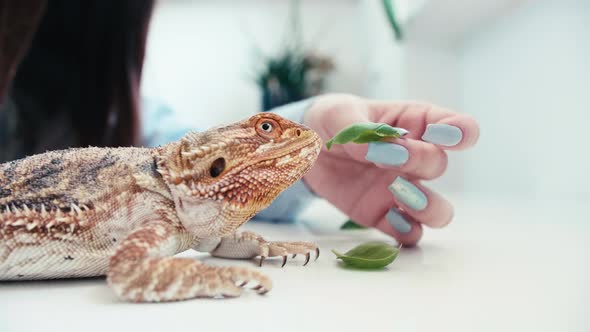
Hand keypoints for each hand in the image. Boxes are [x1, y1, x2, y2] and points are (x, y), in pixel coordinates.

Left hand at [302, 94, 479, 245]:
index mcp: (413, 123)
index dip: (461, 131)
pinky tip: (389, 219)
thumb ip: (360, 130)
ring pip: (438, 210)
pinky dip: (405, 231)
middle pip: (438, 164)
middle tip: (389, 158)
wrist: (305, 152)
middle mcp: (414, 159)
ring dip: (427, 207)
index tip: (450, 136)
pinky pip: (408, 233)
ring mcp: (402, 189)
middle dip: (419, 161)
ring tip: (398, 195)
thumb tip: (378, 151)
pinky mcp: (383, 215)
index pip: (453, 125)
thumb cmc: (331, 123)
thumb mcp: (338, 114)